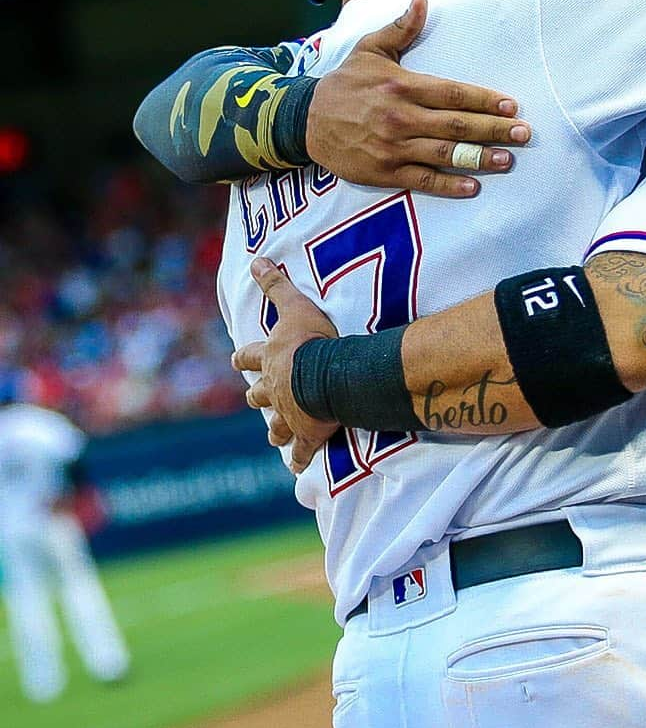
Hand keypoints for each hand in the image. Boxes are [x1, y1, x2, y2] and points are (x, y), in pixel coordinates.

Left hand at [232, 258, 339, 473]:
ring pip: (276, 428)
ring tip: (277, 437)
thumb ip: (276, 284)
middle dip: (258, 397)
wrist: (326, 376)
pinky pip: (303, 452)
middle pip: (259, 396)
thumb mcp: (294, 306)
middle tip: (257, 399)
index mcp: (271, 361)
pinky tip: (299, 469)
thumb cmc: (312, 341)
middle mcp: (274, 389)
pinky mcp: (307, 434)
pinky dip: (301, 460)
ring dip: (277, 431)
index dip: (243, 358)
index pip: (250, 357)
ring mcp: (290, 415)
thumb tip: (256, 258)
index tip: (236, 360)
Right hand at [306, 0, 531, 197]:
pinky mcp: (385, 171)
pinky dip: (448, 184)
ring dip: (479, 157)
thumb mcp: (370, 49)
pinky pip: (423, 179)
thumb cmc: (344, 84)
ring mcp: (394, 147)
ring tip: (508, 159)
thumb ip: (401, 27)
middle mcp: (401, 117)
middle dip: (494, 129)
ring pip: (445, 153)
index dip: (484, 100)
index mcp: (402, 85)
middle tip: (524, 134)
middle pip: (457, 124)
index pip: (453, 93)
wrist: (306, 121)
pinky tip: (472, 186)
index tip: (511, 105)